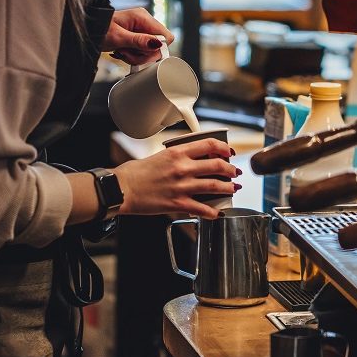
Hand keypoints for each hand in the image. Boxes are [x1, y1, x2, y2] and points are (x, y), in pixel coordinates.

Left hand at [103, 8, 174, 65]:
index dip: (157, 48)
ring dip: (136, 57)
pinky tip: (122, 53)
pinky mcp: (137, 38)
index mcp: (143, 17)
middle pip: (159, 46)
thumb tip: (157, 43)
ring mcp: (141, 31)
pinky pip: (142, 52)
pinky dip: (133, 56)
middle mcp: (144, 23)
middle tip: (127, 53)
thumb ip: (139, 41)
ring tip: (122, 52)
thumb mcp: (118, 37)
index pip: (166, 36)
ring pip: (150, 52)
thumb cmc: (99, 30)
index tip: (142, 52)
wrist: (88, 31)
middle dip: (143, 55)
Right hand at [113, 138, 240, 218]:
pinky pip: (203, 208)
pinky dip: (214, 211)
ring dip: (228, 188)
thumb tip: (193, 159)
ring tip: (233, 189)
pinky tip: (218, 212)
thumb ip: (178, 157)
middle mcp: (182, 168)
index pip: (209, 144)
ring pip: (215, 186)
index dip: (224, 148)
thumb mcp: (159, 155)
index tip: (229, 152)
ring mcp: (182, 186)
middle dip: (231, 169)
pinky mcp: (178, 204)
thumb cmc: (134, 173)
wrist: (121, 189)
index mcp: (177, 152)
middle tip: (235, 172)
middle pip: (217, 165)